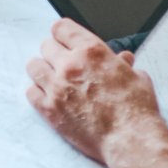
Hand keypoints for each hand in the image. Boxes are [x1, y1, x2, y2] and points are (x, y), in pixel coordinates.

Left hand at [25, 19, 167, 165]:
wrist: (129, 139)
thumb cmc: (136, 110)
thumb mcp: (136, 78)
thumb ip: (124, 65)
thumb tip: (123, 59)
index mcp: (92, 51)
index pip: (62, 28)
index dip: (62, 33)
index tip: (63, 39)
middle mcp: (71, 65)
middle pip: (46, 46)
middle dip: (54, 52)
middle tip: (61, 62)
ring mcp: (57, 87)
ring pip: (34, 67)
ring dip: (42, 70)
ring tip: (51, 77)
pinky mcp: (50, 109)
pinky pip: (31, 92)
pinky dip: (37, 92)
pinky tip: (47, 96)